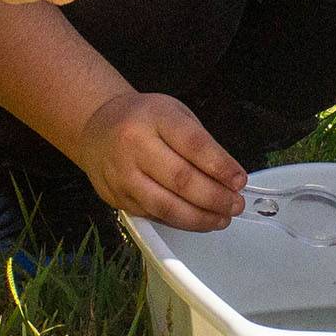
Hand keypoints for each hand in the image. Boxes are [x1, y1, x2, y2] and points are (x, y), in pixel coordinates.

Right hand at [71, 91, 248, 232]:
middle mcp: (134, 145)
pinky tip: (198, 220)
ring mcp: (122, 175)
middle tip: (236, 205)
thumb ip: (201, 143)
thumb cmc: (145, 119)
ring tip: (222, 219)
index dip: (220, 166)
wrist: (96, 127)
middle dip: (214, 197)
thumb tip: (229, 179)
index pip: (193, 144)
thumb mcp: (174, 114)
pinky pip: (154, 215)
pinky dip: (181, 221)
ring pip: (165, 205)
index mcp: (155, 117)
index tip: (239, 181)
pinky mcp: (117, 198)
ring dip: (199, 218)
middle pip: (180, 179)